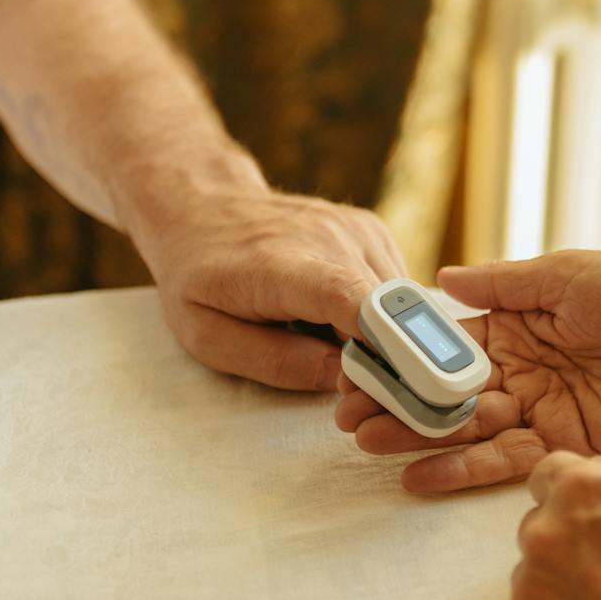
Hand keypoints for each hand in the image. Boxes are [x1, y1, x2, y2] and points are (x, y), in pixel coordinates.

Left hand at [139, 176, 407, 390]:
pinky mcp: (372, 229)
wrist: (202, 206)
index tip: (394, 388)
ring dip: (382, 338)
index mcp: (283, 266)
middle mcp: (331, 238)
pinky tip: (336, 316)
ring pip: (403, 305)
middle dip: (385, 363)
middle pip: (392, 314)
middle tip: (347, 393)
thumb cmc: (197, 277)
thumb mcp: (208, 337)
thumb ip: (274, 362)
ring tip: (326, 342)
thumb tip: (342, 377)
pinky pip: (397, 288)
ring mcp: (357, 228)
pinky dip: (380, 314)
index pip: (355, 303)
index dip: (386, 349)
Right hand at [334, 249, 600, 492]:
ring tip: (369, 443)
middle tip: (347, 418)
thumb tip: (438, 281)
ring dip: (417, 438)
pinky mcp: (562, 442)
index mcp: (510, 325)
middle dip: (396, 404)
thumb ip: (500, 286)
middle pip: (445, 393)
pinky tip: (419, 475)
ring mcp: (536, 408)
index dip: (400, 356)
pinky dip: (463, 469)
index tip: (355, 367)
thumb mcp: (561, 274)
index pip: (443, 345)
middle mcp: (516, 370)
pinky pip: (505, 460)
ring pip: (466, 429)